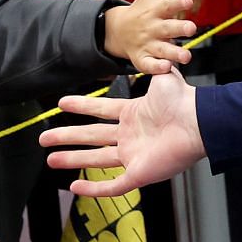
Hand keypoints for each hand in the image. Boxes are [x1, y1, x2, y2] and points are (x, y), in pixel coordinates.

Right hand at [40, 67, 205, 196]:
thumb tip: (154, 53)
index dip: (81, 106)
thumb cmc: (184, 101)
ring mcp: (133, 156)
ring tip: (49, 159)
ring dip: (72, 160)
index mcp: (133, 114)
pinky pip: (112, 185)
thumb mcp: (164, 77)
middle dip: (66, 137)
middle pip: (91, 137)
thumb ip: (154, 69)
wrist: (197, 122)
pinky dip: (94, 188)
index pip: (100, 110)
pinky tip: (74, 187)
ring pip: (95, 160)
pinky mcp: (139, 174)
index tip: (61, 103)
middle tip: (44, 139)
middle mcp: (130, 136)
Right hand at [102, 0, 195, 74]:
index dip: (178, 2)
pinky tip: (166, 68)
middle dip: (179, 29)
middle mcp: (152, 27)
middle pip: (167, 28)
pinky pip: (149, 65)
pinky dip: (156, 68)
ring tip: (186, 57)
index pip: (167, 5)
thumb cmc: (142, 9)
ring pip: (161, 50)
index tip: (189, 0)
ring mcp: (147, 44)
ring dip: (173, 53)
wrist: (118, 31)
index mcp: (156, 10)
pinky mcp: (142, 59)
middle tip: (191, 28)